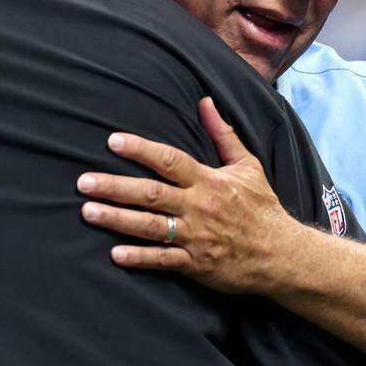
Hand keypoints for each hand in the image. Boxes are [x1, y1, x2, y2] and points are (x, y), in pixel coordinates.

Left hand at [76, 97, 298, 294]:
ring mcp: (196, 236)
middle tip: (83, 181)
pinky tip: (115, 254)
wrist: (282, 253)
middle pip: (151, 193)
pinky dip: (140, 257)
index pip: (169, 160)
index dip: (140, 150)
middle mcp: (199, 206)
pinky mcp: (197, 264)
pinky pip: (164, 260)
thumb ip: (223, 134)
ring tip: (88, 211)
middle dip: (115, 186)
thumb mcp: (247, 165)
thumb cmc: (261, 206)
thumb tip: (205, 101)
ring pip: (151, 226)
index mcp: (209, 180)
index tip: (113, 141)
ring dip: (117, 219)